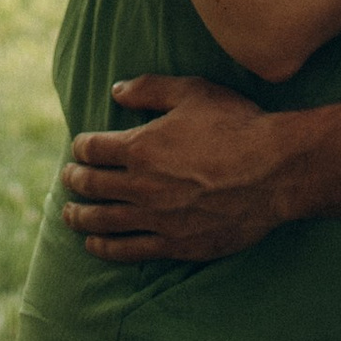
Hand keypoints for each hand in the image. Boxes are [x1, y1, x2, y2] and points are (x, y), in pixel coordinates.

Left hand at [60, 75, 298, 263]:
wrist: (273, 172)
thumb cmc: (235, 125)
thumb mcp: (192, 92)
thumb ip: (150, 89)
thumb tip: (116, 91)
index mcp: (141, 147)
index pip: (95, 149)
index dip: (82, 147)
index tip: (79, 148)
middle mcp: (141, 186)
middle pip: (94, 187)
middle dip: (76, 182)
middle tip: (67, 180)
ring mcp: (157, 220)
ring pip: (105, 223)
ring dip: (82, 219)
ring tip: (69, 217)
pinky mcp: (176, 245)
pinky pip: (131, 251)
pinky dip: (107, 249)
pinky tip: (95, 248)